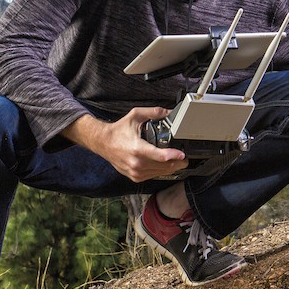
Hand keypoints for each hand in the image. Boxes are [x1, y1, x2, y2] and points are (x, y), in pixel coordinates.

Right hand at [62, 107, 187, 181]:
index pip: (160, 156)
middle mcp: (136, 163)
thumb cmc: (118, 131)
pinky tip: (165, 165)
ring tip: (178, 161)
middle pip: (164, 166)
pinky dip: (161, 171)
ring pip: (160, 173)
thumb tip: (169, 112)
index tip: (182, 154)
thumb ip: (153, 112)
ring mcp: (135, 172)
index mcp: (137, 149)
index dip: (174, 155)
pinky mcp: (134, 177)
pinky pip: (153, 176)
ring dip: (171, 168)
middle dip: (178, 162)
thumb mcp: (135, 116)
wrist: (103, 143)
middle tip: (185, 157)